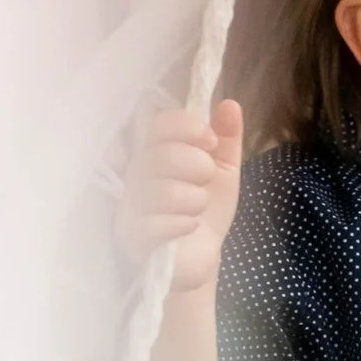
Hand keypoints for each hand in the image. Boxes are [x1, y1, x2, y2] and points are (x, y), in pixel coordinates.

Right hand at [120, 99, 243, 290]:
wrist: (199, 256)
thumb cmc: (206, 210)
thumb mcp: (224, 171)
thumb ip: (227, 138)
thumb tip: (231, 105)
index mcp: (158, 152)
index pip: (159, 124)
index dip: (187, 126)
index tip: (211, 141)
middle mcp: (136, 174)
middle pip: (161, 155)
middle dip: (197, 166)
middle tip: (205, 181)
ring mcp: (130, 205)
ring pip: (162, 191)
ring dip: (194, 200)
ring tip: (197, 209)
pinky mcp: (130, 237)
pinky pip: (155, 224)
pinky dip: (182, 224)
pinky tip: (187, 227)